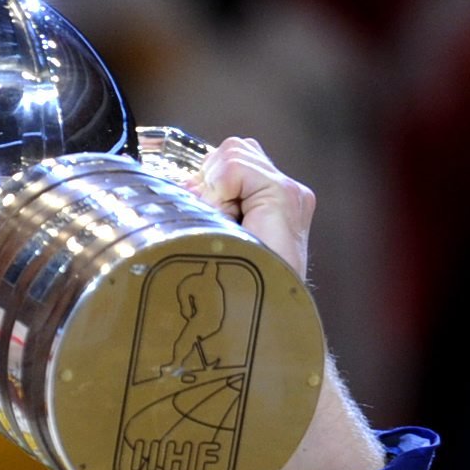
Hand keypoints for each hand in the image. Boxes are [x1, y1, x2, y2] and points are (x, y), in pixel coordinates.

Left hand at [193, 137, 315, 277]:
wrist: (260, 320)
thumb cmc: (234, 288)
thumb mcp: (216, 235)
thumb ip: (208, 206)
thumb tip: (180, 185)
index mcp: (274, 199)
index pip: (232, 160)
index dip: (207, 183)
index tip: (203, 218)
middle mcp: (288, 191)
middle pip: (232, 149)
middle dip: (209, 182)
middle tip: (212, 223)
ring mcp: (289, 191)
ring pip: (232, 151)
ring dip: (214, 189)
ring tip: (224, 226)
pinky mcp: (284, 194)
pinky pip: (235, 166)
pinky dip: (220, 190)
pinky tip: (229, 221)